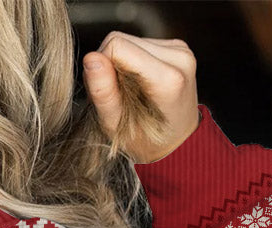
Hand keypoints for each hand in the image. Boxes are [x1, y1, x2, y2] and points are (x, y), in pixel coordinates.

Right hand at [82, 31, 200, 163]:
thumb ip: (103, 92)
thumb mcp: (116, 126)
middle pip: (122, 40)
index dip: (101, 67)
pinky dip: (132, 61)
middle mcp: (179, 58)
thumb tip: (90, 58)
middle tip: (117, 95)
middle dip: (110, 65)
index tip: (106, 92)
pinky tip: (138, 83)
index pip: (117, 47)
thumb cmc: (145, 141)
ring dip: (121, 63)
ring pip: (130, 39)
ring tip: (128, 92)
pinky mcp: (179, 46)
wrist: (177, 143)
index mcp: (167, 80)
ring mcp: (181, 50)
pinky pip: (141, 42)